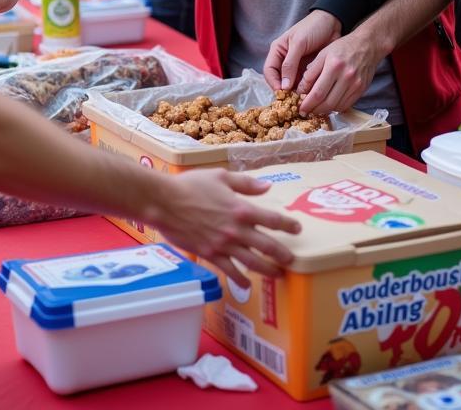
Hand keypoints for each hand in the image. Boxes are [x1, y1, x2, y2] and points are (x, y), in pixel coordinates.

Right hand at [152, 170, 299, 287]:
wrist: (164, 203)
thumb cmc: (191, 185)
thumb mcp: (221, 176)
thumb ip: (246, 183)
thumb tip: (267, 187)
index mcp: (241, 208)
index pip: (272, 219)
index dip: (288, 225)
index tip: (297, 229)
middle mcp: (236, 230)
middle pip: (267, 246)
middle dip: (282, 254)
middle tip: (292, 260)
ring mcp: (223, 245)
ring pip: (252, 262)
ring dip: (268, 270)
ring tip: (277, 274)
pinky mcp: (210, 255)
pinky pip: (229, 270)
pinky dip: (240, 279)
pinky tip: (246, 283)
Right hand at [263, 10, 341, 91]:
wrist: (333, 22)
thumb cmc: (313, 27)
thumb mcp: (299, 43)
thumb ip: (290, 63)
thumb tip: (284, 86)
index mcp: (278, 51)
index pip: (269, 71)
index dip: (273, 83)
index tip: (282, 93)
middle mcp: (285, 61)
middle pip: (280, 81)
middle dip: (285, 91)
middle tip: (293, 100)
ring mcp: (297, 67)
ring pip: (292, 84)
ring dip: (296, 92)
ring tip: (303, 99)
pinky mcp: (309, 71)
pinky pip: (305, 84)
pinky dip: (306, 90)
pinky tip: (311, 95)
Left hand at [296, 29, 384, 116]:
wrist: (367, 45)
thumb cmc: (342, 47)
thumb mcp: (323, 54)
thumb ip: (311, 71)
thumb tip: (301, 90)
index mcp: (334, 66)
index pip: (317, 92)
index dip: (307, 103)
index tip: (300, 107)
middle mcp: (346, 77)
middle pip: (327, 103)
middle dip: (314, 110)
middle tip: (306, 111)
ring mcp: (355, 85)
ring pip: (336, 106)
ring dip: (324, 111)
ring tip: (315, 109)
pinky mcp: (361, 90)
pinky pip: (346, 105)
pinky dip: (335, 108)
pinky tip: (328, 104)